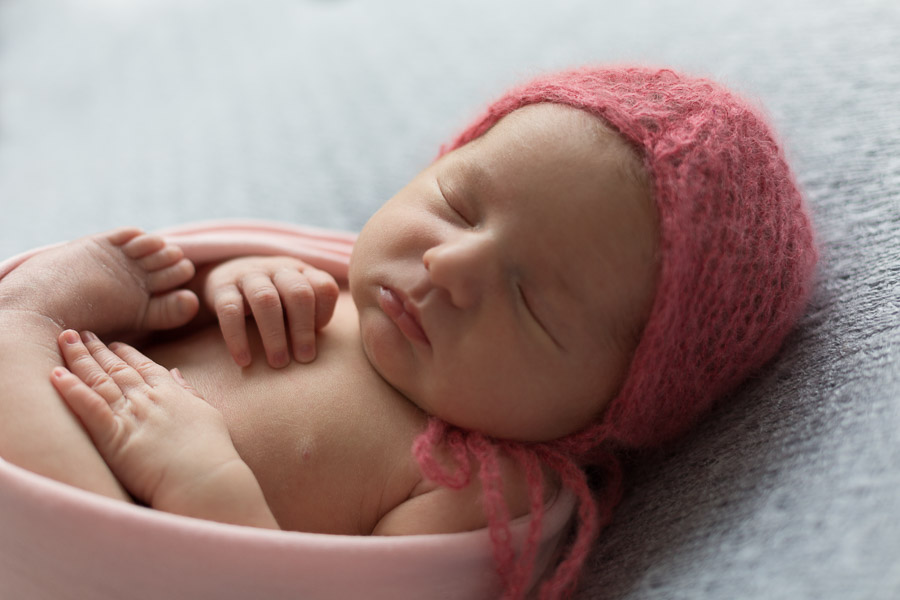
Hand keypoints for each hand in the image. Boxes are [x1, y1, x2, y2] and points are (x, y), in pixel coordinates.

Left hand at [50, 330, 277, 527]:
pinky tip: (56, 375)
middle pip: (116, 367)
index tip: (112, 343)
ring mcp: (130, 415)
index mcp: (170, 393)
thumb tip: (177, 374)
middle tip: (77, 332)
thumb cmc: (211, 453)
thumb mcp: (207, 414)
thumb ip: (189, 392)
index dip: (125, 353)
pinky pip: (89, 408)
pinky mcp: (114, 437)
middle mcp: (148, 398)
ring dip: (79, 358)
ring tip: (63, 340)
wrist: (205, 479)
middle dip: (95, 348)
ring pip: (98, 380)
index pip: (143, 366)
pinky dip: (72, 391)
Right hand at [203, 256, 338, 367]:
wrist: (225, 278)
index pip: (324, 286)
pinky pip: (230, 310)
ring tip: (279, 363)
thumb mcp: (293, 302)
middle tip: (304, 359)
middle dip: (303, 329)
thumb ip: (312, 317)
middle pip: (298, 292)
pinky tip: (244, 361)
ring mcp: (249, 275)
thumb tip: (317, 349)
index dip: (325, 312)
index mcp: (302, 273)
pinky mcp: (221, 287)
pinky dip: (238, 338)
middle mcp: (278, 270)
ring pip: (265, 299)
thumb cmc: (273, 301)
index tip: (319, 333)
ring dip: (274, 335)